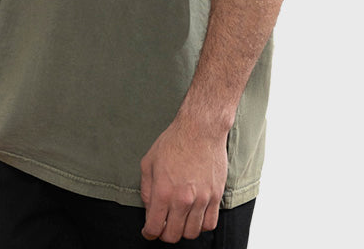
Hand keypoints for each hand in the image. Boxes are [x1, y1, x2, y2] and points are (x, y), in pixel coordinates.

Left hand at [140, 116, 227, 242]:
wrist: (201, 128)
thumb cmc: (174, 141)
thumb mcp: (149, 161)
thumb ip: (146, 189)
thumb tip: (149, 209)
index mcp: (163, 191)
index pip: (154, 228)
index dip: (149, 233)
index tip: (149, 231)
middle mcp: (183, 199)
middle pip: (173, 235)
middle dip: (165, 234)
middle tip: (163, 225)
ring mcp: (201, 199)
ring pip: (192, 233)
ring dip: (183, 230)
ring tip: (179, 219)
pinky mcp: (216, 195)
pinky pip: (210, 224)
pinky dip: (201, 225)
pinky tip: (195, 215)